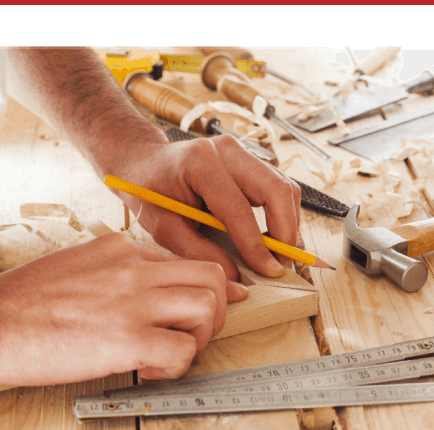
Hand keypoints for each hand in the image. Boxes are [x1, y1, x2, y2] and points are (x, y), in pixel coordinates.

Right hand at [0, 232, 247, 385]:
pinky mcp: (128, 338)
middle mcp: (135, 269)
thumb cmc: (28, 302)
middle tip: (198, 330)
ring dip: (201, 336)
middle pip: (212, 276)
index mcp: (123, 250)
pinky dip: (176, 366)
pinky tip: (150, 369)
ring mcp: (134, 301)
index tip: (222, 299)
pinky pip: (184, 350)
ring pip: (209, 307)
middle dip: (218, 307)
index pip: (187, 261)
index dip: (209, 286)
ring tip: (173, 350)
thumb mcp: (78, 264)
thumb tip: (148, 283)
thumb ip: (117, 268)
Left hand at [109, 134, 301, 281]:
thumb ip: (197, 251)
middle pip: (276, 189)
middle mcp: (227, 150)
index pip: (238, 208)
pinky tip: (273, 239)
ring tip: (279, 256)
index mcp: (200, 163)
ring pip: (285, 188)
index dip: (257, 244)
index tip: (270, 271)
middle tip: (283, 264)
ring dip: (289, 225)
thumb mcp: (163, 227)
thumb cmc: (150, 193)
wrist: (145, 162)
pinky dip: (283, 216)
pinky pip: (279, 188)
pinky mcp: (251, 161)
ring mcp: (242, 152)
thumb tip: (235, 276)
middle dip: (286, 232)